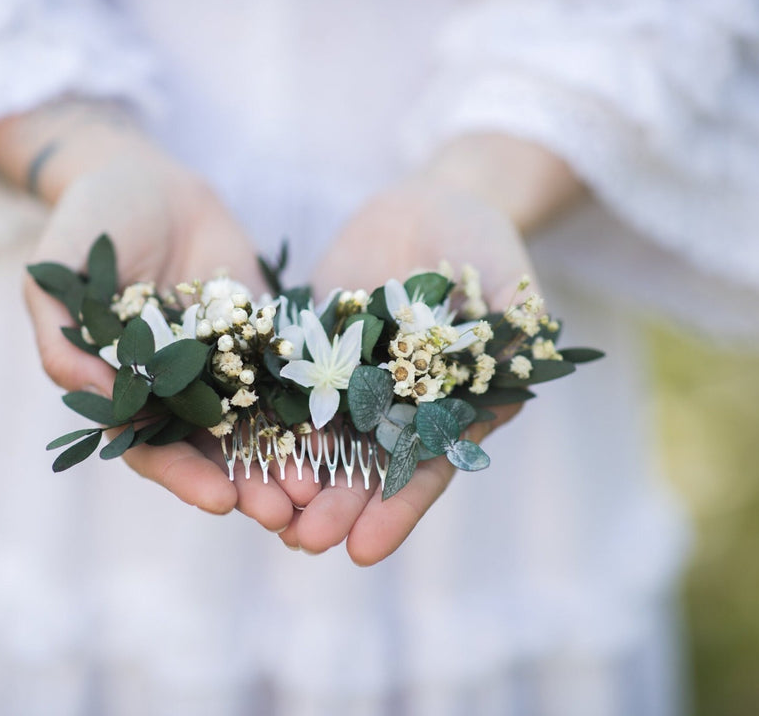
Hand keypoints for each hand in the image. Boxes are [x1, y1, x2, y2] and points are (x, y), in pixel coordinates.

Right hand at [0, 103, 318, 529]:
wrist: (149, 178)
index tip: (220, 500)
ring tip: (318, 491)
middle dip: (246, 484)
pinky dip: (308, 409)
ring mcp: (220, 366)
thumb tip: (85, 390)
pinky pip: (286, 378)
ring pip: (254, 426)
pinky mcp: (259, 338)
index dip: (182, 476)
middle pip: (210, 451)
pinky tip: (339, 431)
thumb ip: (61, 332)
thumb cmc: (92, 220)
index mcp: (123, 388)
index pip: (148, 447)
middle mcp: (173, 389)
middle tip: (285, 514)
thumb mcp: (58, 270)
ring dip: (282, 462)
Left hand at [280, 172, 537, 564]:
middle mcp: (398, 408)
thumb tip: (521, 347)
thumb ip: (509, 323)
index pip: (424, 470)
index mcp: (451, 410)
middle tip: (304, 541)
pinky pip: (283, 390)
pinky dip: (264, 423)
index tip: (363, 550)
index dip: (396, 511)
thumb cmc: (483, 245)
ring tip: (265, 513)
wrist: (431, 208)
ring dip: (294, 478)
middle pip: (364, 468)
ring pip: (319, 440)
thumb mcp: (505, 282)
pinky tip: (237, 453)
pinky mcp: (313, 352)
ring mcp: (353, 383)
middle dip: (335, 506)